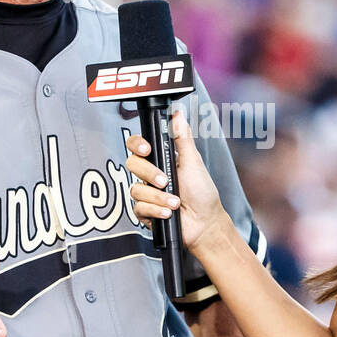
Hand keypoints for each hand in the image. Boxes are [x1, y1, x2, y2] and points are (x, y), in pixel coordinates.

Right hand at [124, 108, 228, 250]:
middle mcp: (151, 174)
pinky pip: (138, 207)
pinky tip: (168, 213)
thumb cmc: (202, 193)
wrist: (205, 223)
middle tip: (165, 181)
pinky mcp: (145, 211)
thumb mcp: (193, 162)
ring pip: (135, 188)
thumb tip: (177, 114)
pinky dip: (155, 210)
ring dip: (158, 197)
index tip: (146, 149)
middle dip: (149, 173)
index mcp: (161, 159)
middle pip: (132, 164)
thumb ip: (182, 137)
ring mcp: (147, 193)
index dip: (137, 144)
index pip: (138, 145)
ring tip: (175, 202)